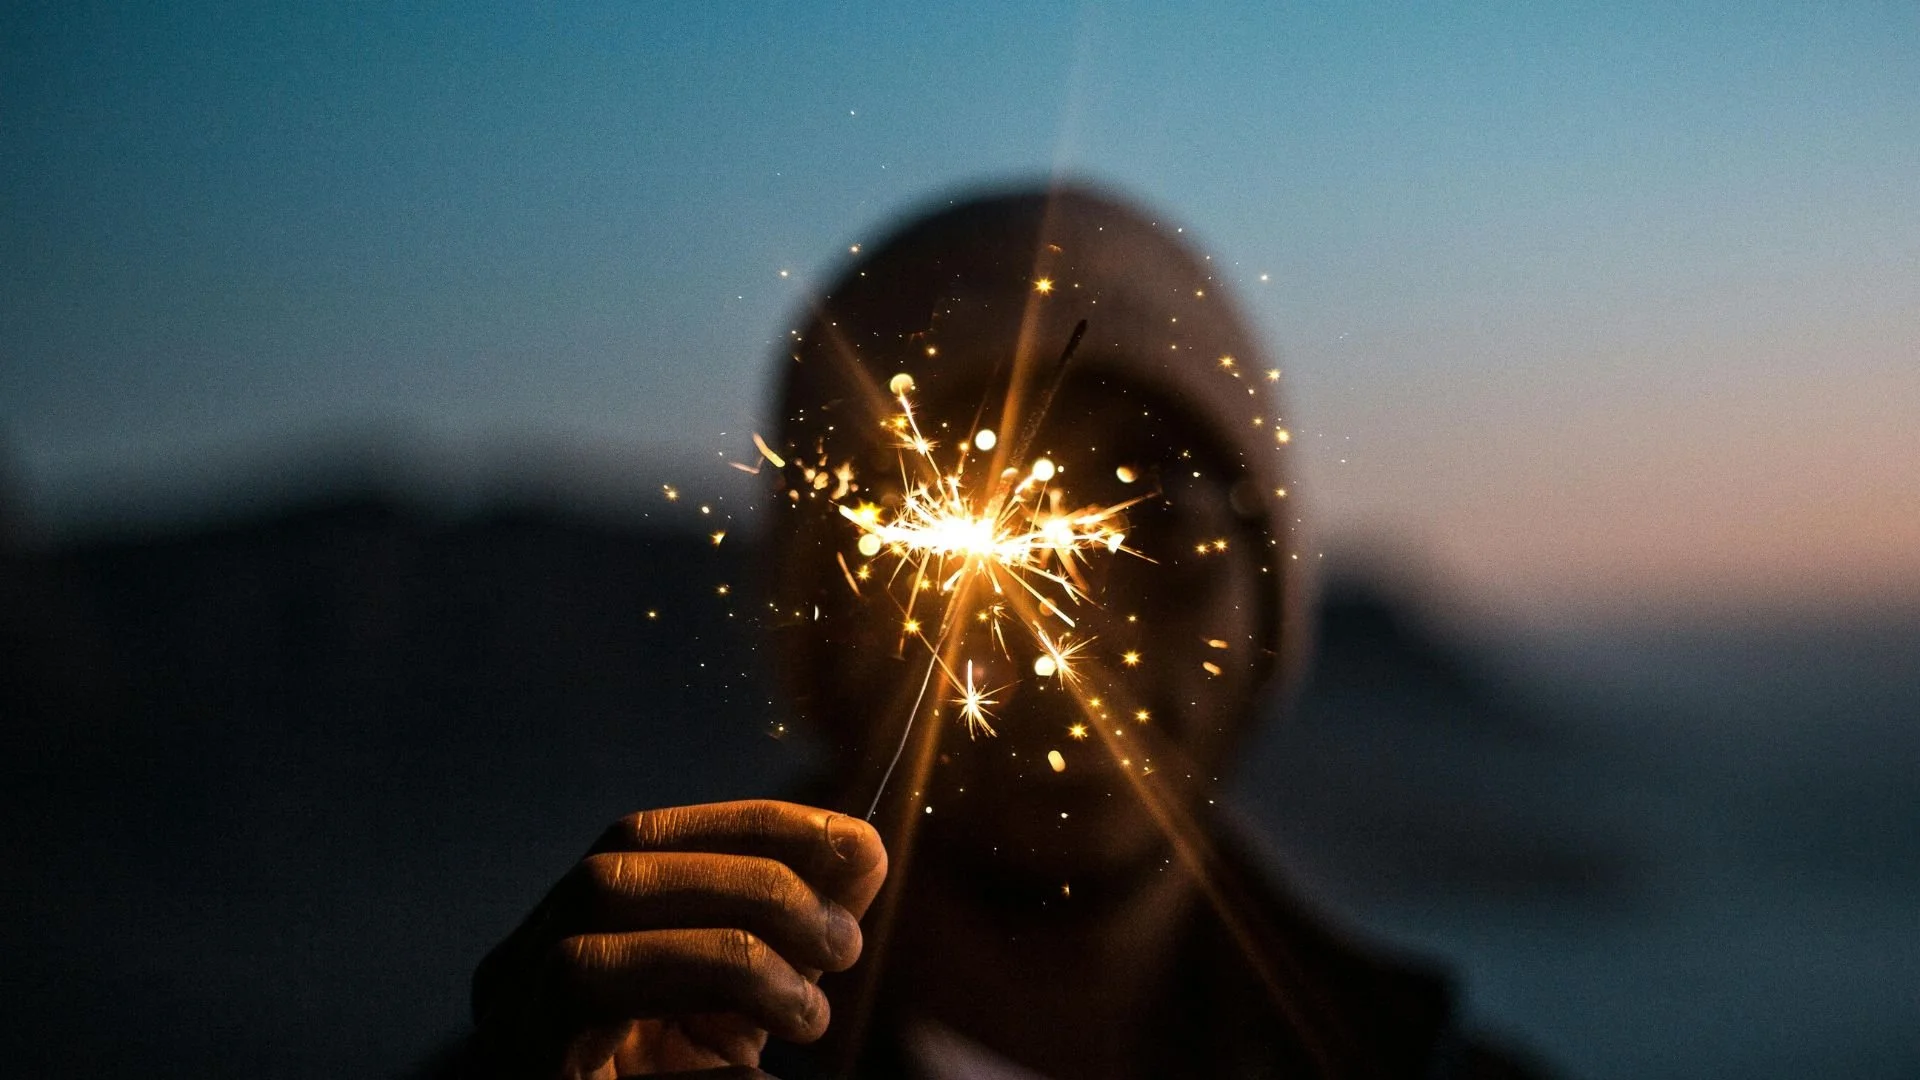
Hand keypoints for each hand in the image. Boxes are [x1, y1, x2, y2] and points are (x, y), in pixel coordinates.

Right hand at [469, 800, 887, 1077]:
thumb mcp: (748, 1013)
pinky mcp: (526, 1069)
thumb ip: (794, 935)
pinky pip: (592, 994)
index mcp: (569, 942)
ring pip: (596, 929)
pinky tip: (760, 1057)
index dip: (752, 825)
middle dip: (751, 878)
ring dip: (732, 943)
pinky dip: (696, 993)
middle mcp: (515, 975)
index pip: (644, 839)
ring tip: (811, 1007)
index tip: (853, 843)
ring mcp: (506, 1029)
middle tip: (844, 940)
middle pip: (614, 869)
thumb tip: (859, 850)